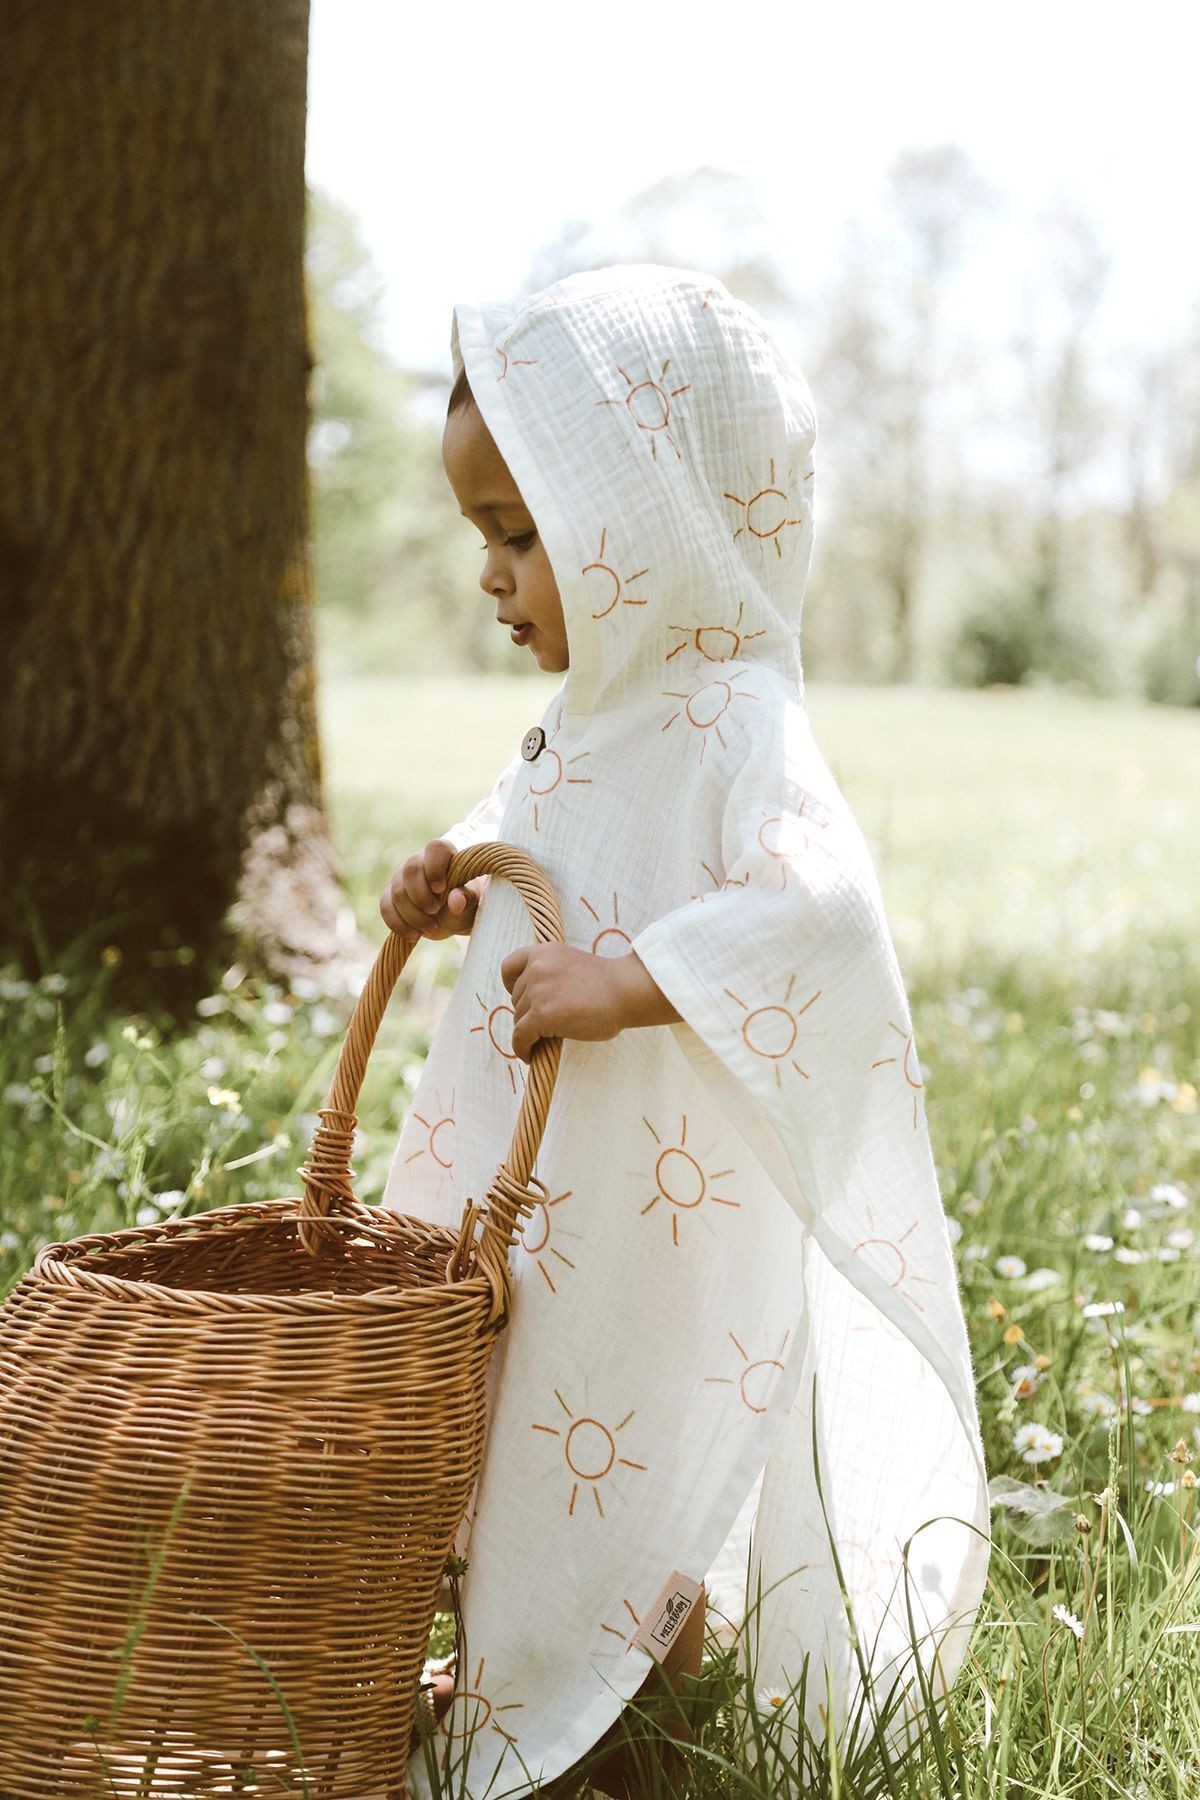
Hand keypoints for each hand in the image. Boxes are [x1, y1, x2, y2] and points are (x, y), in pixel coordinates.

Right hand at [379, 838, 486, 946]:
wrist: (453, 916)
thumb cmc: (466, 902)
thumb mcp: (472, 901)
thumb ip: (467, 898)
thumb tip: (456, 901)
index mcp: (443, 854)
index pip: (435, 849)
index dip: (435, 868)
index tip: (441, 889)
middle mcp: (418, 861)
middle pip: (411, 871)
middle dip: (422, 897)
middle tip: (436, 912)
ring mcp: (401, 878)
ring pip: (398, 893)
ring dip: (414, 915)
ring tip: (431, 927)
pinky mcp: (390, 896)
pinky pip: (386, 908)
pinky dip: (399, 925)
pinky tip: (414, 936)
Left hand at [499, 943, 679, 1060]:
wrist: (625, 991)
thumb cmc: (607, 984)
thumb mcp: (570, 964)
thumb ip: (550, 975)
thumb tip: (532, 1003)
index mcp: (544, 951)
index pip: (509, 967)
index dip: (512, 986)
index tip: (524, 998)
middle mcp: (537, 967)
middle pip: (516, 999)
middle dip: (528, 1013)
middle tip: (545, 1026)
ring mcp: (538, 991)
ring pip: (518, 1019)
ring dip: (529, 1032)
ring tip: (542, 1041)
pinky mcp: (542, 1015)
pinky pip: (520, 1037)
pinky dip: (522, 1049)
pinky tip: (531, 1056)